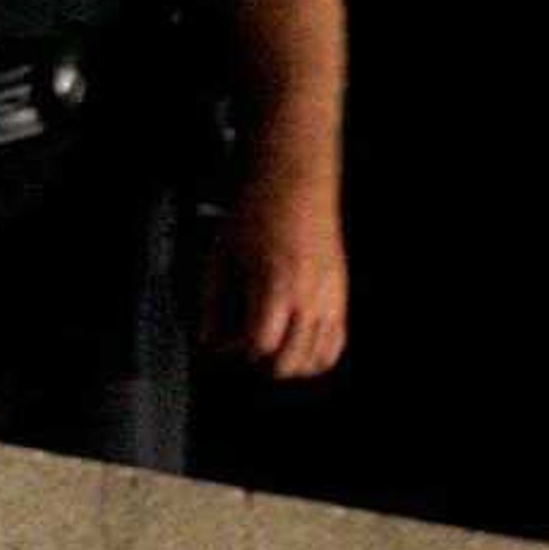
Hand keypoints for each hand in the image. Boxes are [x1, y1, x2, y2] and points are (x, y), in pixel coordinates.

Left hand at [202, 164, 347, 376]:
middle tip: (244, 348)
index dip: (235, 351)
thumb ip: (213, 304)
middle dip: (261, 364)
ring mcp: (329, 301)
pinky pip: (335, 346)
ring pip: (316, 361)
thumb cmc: (259, 213)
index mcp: (274, 286)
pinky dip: (316, 358)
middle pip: (288, 363)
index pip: (259, 345)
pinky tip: (297, 349)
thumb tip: (208, 339)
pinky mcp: (340, 299)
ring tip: (271, 351)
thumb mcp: (222, 257)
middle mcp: (307, 299)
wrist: (294, 184)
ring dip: (290, 365)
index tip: (222, 342)